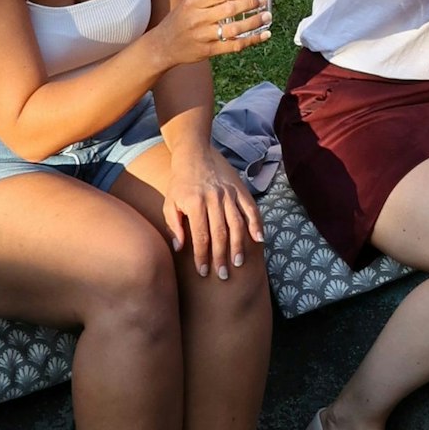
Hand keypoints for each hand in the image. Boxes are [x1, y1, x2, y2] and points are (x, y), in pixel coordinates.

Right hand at [154, 0, 270, 66]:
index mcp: (193, 1)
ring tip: (267, 15)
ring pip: (233, 29)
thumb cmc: (181, 17)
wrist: (163, 45)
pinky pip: (234, 46)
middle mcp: (198, 18)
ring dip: (253, 22)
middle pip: (228, 10)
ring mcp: (203, 36)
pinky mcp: (208, 51)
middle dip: (249, 3)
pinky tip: (264, 34)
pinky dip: (251, 40)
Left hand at [162, 149, 263, 279]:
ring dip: (238, 245)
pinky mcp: (240, 190)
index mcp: (195, 203)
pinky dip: (256, 224)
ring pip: (236, 224)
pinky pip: (250, 209)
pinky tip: (259, 240)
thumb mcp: (169, 202)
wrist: (195, 154)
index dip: (202, 256)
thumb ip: (174, 225)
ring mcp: (229, 194)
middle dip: (221, 256)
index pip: (200, 236)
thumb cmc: (180, 182)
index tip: (203, 272)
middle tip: (222, 275)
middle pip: (220, 234)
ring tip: (238, 263)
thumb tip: (180, 248)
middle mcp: (214, 199)